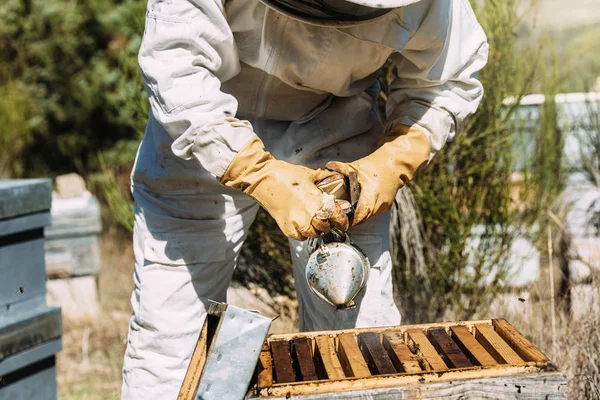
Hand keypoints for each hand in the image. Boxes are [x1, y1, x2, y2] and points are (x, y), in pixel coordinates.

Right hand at [220, 137, 348, 239]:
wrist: (263, 179)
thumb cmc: (286, 174)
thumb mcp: (309, 174)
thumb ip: (324, 177)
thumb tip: (334, 176)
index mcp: (318, 200)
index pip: (337, 217)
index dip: (342, 222)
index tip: (343, 223)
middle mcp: (310, 215)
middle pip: (326, 228)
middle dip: (327, 224)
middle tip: (325, 219)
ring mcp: (298, 223)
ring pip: (313, 234)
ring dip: (315, 229)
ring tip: (311, 220)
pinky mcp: (287, 228)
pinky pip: (300, 237)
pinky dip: (302, 233)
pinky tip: (301, 223)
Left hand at [326, 125, 429, 225]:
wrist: (396, 163)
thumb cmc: (377, 165)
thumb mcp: (357, 166)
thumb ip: (341, 168)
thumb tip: (327, 166)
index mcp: (371, 197)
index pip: (359, 217)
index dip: (348, 221)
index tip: (339, 220)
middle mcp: (379, 205)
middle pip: (362, 219)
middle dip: (351, 219)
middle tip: (339, 218)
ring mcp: (384, 206)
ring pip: (368, 217)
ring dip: (358, 216)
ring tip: (346, 214)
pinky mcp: (386, 205)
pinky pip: (373, 213)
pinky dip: (364, 212)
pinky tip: (356, 207)